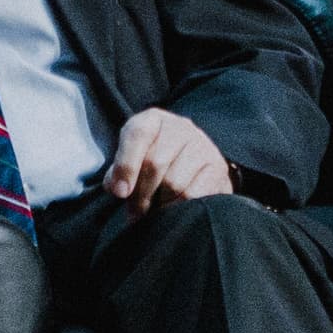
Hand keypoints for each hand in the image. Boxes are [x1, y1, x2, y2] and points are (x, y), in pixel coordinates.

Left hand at [101, 108, 233, 213]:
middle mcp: (180, 127)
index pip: (137, 134)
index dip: (125, 166)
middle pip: (154, 163)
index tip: (119, 193)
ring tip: (153, 211)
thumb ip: (118, 171)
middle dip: (140, 194)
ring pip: (174, 183)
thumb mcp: (133, 158)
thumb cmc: (156, 162)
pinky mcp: (217, 168)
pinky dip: (177, 207)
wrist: (195, 162)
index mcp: (153, 120)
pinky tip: (172, 209)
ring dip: (159, 204)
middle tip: (134, 213)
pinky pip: (193, 195)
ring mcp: (202, 145)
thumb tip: (115, 187)